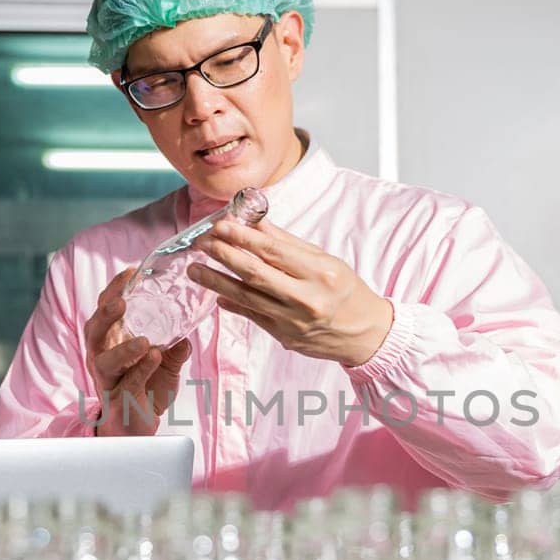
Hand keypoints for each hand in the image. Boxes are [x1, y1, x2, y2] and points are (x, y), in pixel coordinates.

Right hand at [84, 268, 192, 435]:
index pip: (105, 310)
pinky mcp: (119, 399)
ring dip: (123, 348)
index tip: (131, 272)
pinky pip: (129, 382)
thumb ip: (176, 347)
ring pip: (104, 360)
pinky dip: (142, 369)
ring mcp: (108, 379)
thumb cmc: (146, 389)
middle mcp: (102, 357)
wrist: (137, 428)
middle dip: (105, 314)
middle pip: (94, 331)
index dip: (115, 290)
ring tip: (144, 340)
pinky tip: (155, 357)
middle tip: (121, 302)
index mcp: (110, 341)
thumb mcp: (166, 364)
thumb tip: (189, 333)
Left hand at [189, 217, 393, 365]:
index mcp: (320, 272)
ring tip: (195, 269)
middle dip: (223, 255)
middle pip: (255, 273)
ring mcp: (293, 321)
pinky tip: (217, 294)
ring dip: (216, 281)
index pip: (273, 250)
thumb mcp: (325, 260)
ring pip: (246, 297)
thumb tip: (257, 222)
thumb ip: (288, 243)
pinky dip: (233, 303)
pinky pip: (252, 316)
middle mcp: (306, 298)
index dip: (242, 237)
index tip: (220, 225)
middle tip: (202, 243)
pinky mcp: (284, 337)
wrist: (364, 333)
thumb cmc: (347, 292)